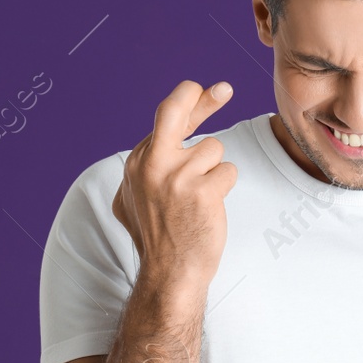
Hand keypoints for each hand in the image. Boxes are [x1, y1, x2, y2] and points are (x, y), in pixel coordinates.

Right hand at [112, 80, 237, 294]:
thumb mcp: (134, 197)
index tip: (212, 91)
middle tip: (224, 89)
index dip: (193, 102)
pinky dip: (223, 187)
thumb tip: (154, 139)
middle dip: (199, 96)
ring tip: (199, 199)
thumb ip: (145, 167)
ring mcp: (176, 176)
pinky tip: (209, 208)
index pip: (166, 119)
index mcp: (137, 162)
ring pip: (214, 149)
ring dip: (214, 171)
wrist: (168, 273)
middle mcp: (151, 163)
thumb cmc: (157, 237)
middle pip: (175, 110)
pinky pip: (227, 171)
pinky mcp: (201, 190)